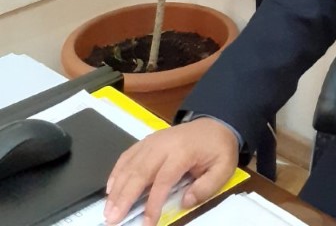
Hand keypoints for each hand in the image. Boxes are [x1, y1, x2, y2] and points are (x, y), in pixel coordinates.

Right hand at [103, 118, 238, 225]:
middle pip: (140, 171)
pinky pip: (128, 155)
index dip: (153, 203)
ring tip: (108, 209)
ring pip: (130, 164)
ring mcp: (154, 141)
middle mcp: (164, 144)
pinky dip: (117, 171)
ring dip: (117, 187)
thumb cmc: (218, 148)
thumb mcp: (223, 168)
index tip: (147, 223)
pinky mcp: (148, 141)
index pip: (164, 179)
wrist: (216, 123)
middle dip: (125, 197)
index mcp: (183, 151)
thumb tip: (184, 202)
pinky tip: (110, 188)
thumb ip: (206, 187)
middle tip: (112, 218)